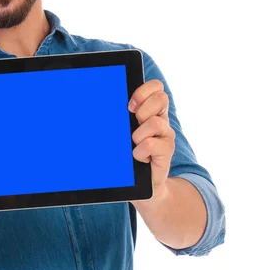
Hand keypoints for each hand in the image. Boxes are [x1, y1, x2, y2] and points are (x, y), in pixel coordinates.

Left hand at [128, 79, 175, 200]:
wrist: (140, 182)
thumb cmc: (127, 152)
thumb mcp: (122, 129)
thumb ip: (120, 114)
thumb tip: (102, 97)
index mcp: (151, 110)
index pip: (156, 87)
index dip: (143, 92)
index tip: (129, 106)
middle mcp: (161, 120)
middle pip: (161, 98)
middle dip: (142, 110)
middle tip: (133, 124)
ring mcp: (166, 136)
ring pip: (155, 122)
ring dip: (139, 135)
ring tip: (134, 144)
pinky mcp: (167, 152)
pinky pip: (151, 144)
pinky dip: (140, 152)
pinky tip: (138, 156)